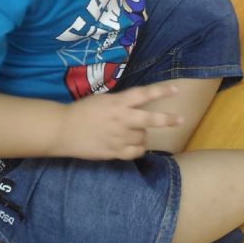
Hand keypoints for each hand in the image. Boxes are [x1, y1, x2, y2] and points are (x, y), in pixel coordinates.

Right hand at [59, 84, 181, 159]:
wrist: (62, 130)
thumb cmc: (82, 112)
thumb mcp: (104, 101)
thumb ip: (122, 104)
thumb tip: (138, 106)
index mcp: (118, 102)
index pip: (144, 94)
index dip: (161, 91)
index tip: (176, 90)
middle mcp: (122, 119)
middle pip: (150, 119)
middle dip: (168, 119)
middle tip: (180, 119)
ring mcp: (118, 136)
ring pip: (143, 137)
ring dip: (142, 135)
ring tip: (133, 133)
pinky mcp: (113, 152)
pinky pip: (135, 153)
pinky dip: (138, 150)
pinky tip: (134, 146)